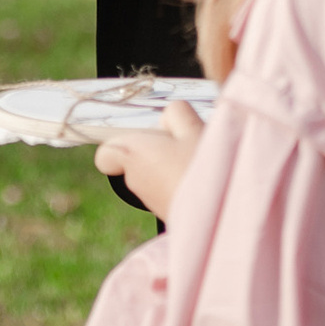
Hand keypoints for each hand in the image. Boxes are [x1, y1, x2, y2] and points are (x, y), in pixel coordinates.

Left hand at [92, 101, 206, 222]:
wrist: (219, 213)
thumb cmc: (200, 168)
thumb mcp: (192, 126)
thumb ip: (175, 112)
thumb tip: (169, 118)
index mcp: (132, 154)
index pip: (105, 153)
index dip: (122, 141)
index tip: (145, 136)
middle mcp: (135, 179)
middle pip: (135, 158)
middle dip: (155, 148)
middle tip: (182, 141)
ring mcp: (151, 200)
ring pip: (153, 174)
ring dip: (170, 164)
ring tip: (197, 159)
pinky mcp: (168, 212)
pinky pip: (168, 189)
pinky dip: (180, 181)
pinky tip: (202, 176)